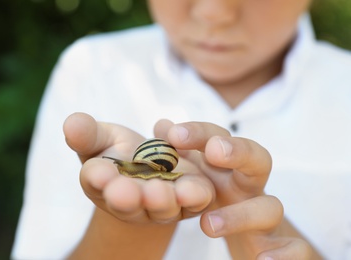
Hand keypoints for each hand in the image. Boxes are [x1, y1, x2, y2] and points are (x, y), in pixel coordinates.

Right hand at [63, 112, 214, 223]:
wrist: (153, 163)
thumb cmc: (120, 152)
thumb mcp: (101, 139)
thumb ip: (87, 134)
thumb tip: (71, 122)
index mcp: (104, 184)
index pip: (97, 180)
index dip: (99, 177)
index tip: (99, 172)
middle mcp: (132, 202)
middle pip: (129, 202)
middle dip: (127, 197)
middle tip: (125, 191)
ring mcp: (162, 204)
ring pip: (162, 206)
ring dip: (161, 201)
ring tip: (160, 192)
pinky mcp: (191, 199)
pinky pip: (194, 202)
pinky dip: (194, 197)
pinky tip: (195, 190)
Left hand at [154, 120, 312, 258]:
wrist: (256, 246)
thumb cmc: (224, 204)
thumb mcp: (199, 179)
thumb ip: (181, 155)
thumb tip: (161, 123)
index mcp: (228, 171)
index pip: (220, 141)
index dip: (200, 133)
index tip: (172, 134)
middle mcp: (251, 189)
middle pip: (257, 160)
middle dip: (239, 151)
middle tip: (214, 151)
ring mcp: (268, 218)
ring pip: (270, 208)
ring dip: (242, 215)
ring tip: (208, 225)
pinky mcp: (284, 249)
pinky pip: (294, 249)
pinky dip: (284, 255)